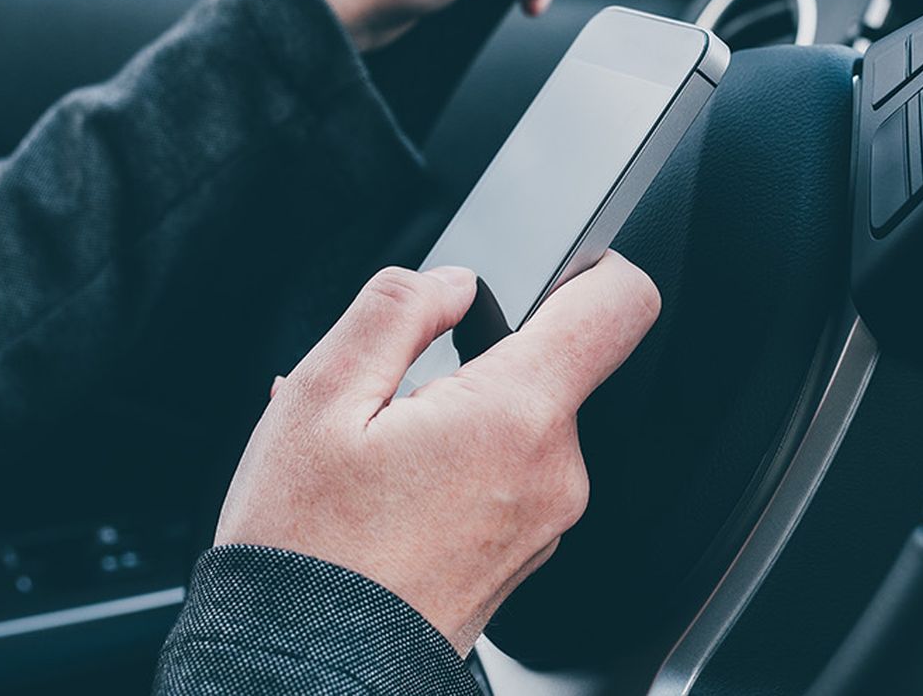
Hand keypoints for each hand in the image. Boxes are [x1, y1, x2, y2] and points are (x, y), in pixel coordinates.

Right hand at [214, 253, 660, 651]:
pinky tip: (387, 491)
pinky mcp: (523, 554)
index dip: (594, 266)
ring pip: (518, 423)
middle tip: (389, 403)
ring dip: (455, 418)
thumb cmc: (306, 549)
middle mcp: (553, 473)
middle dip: (474, 363)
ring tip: (375, 456)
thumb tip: (451, 284)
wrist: (304, 667)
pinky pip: (505, 477)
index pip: (618, 307)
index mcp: (515, 417)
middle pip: (548, 368)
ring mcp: (544, 521)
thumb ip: (396, 310)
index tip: (554, 268)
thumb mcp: (318, 398)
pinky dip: (454, 466)